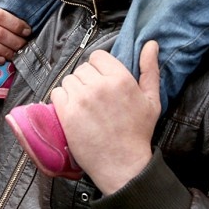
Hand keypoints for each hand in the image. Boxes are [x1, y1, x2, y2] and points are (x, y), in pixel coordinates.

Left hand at [51, 41, 160, 194]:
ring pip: (69, 80)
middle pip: (82, 68)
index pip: (98, 56)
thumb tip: (151, 44)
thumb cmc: (138, 133)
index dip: (99, 68)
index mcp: (120, 79)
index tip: (103, 81)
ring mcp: (81, 99)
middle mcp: (99, 85)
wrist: (123, 164)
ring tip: (85, 106)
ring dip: (74, 90)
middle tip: (95, 98)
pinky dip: (62, 101)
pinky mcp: (67, 113)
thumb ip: (150, 69)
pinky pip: (57, 93)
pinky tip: (74, 112)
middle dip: (87, 80)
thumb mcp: (152, 100)